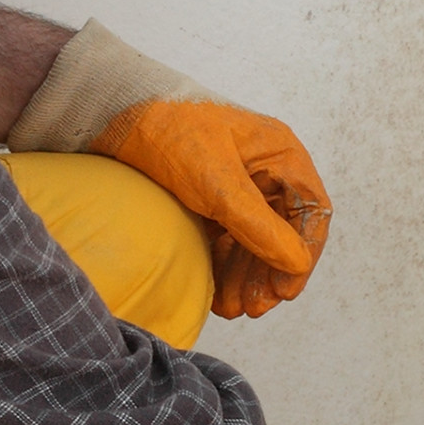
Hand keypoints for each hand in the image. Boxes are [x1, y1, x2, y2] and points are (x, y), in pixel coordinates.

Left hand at [91, 97, 334, 317]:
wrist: (113, 116)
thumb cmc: (169, 133)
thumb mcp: (216, 183)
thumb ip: (258, 226)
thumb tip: (295, 264)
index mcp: (281, 154)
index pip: (310, 211)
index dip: (303, 254)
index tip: (285, 290)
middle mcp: (266, 169)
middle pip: (284, 232)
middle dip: (269, 273)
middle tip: (255, 308)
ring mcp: (239, 186)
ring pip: (256, 241)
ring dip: (248, 276)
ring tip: (234, 308)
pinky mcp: (211, 200)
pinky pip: (230, 239)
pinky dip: (226, 268)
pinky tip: (217, 294)